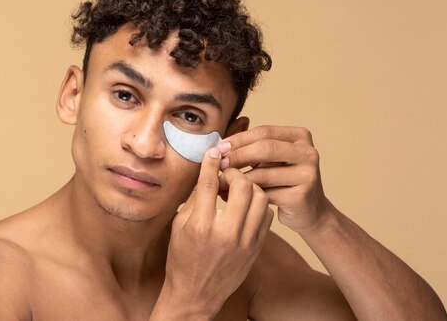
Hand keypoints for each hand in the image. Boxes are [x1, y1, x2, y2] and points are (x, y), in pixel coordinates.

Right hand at [162, 146, 273, 316]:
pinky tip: (247, 205)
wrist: (195, 295)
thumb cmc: (182, 259)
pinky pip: (267, 215)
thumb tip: (207, 173)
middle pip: (242, 186)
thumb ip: (195, 199)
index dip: (211, 163)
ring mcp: (244, 242)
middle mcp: (225, 233)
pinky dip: (259, 204)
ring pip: (260, 198)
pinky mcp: (256, 248)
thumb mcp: (179, 226)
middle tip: (227, 174)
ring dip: (250, 187)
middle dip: (235, 173)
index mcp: (200, 226)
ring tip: (239, 188)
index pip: (209, 184)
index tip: (214, 151)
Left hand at [220, 125, 331, 232]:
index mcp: (300, 136)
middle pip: (266, 148)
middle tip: (220, 164)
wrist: (307, 211)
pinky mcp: (301, 197)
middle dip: (238, 155)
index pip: (264, 132)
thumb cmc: (282, 181)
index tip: (219, 148)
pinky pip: (266, 193)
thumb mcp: (270, 159)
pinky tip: (232, 197)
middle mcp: (308, 153)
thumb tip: (219, 146)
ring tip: (220, 183)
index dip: (239, 139)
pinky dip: (246, 195)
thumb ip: (251, 147)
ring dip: (237, 178)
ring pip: (264, 173)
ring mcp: (308, 175)